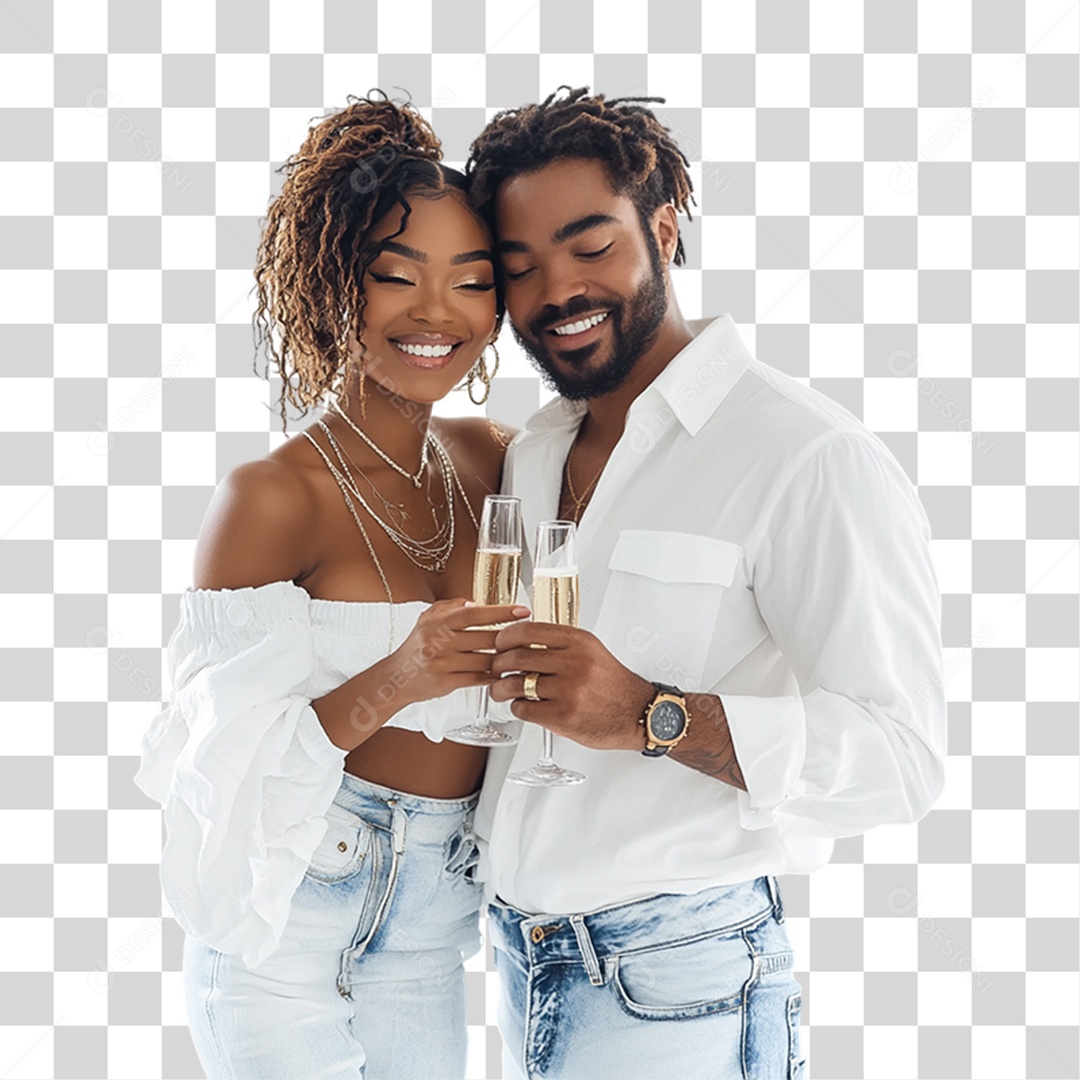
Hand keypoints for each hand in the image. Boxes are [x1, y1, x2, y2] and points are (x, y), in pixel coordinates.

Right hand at [388, 598, 530, 706]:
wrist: (396, 677)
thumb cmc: (417, 646)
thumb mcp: (428, 619)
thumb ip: (452, 606)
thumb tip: (477, 602)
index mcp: (438, 622)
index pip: (475, 613)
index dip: (502, 612)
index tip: (523, 611)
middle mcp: (439, 641)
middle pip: (486, 638)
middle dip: (509, 639)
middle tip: (527, 638)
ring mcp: (442, 663)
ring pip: (485, 660)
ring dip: (503, 660)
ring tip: (516, 657)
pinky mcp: (445, 683)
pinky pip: (478, 678)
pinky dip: (491, 676)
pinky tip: (499, 674)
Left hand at [488, 621, 655, 750]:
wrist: (638, 713)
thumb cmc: (613, 684)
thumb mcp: (591, 651)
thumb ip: (560, 644)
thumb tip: (521, 642)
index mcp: (579, 642)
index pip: (528, 630)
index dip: (505, 637)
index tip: (499, 644)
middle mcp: (574, 663)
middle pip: (517, 657)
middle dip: (498, 664)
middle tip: (495, 669)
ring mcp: (568, 691)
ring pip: (516, 685)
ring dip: (501, 688)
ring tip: (500, 690)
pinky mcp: (563, 716)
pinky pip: (524, 709)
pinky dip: (516, 708)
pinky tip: (522, 706)